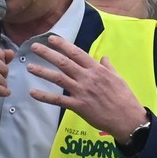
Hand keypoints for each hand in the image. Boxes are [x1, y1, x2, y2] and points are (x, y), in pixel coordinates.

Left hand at [26, 36, 146, 143]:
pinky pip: (58, 100)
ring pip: (58, 78)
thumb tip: (103, 58)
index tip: (51, 38)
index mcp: (97, 69)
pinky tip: (33, 93)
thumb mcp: (118, 78)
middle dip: (48, 54)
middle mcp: (87, 78)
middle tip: (34, 47)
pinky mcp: (78, 106)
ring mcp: (82, 92)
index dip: (63, 45)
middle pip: (64, 62)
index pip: (77, 53)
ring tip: (29, 67)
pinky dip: (45, 96)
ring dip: (43, 72)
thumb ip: (108, 67)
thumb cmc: (125, 98)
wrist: (127, 119)